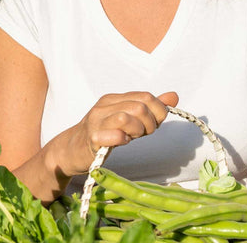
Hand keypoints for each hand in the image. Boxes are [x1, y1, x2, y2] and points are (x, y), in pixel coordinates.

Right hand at [59, 91, 178, 176]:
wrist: (72, 150)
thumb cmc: (103, 134)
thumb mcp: (128, 118)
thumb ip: (150, 108)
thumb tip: (173, 96)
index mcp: (114, 98)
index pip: (146, 96)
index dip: (157, 112)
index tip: (153, 124)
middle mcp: (104, 106)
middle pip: (140, 107)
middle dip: (149, 124)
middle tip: (142, 134)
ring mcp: (97, 121)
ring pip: (127, 118)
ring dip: (137, 131)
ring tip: (131, 138)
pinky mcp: (92, 138)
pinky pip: (114, 135)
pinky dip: (122, 139)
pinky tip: (121, 142)